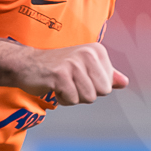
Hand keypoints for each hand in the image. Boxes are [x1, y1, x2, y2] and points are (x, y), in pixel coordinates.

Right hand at [11, 42, 127, 105]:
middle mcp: (88, 54)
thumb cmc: (57, 68)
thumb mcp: (84, 68)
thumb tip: (124, 82)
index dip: (93, 87)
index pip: (109, 85)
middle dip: (85, 94)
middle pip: (102, 92)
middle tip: (70, 82)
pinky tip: (54, 86)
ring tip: (62, 84)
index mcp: (97, 51)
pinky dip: (62, 99)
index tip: (78, 77)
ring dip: (73, 97)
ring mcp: (74, 63)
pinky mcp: (60, 75)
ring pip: (88, 98)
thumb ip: (105, 74)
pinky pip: (72, 100)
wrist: (26, 64)